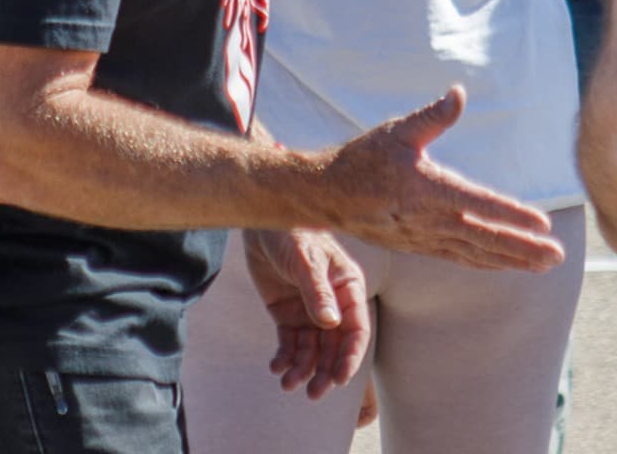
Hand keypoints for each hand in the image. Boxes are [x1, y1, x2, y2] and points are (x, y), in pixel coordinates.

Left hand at [244, 228, 369, 399]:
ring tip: (287, 384)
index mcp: (348, 288)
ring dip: (303, 369)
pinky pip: (290, 343)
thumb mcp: (305, 260)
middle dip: (325, 372)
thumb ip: (317, 291)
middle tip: (313, 394)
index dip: (349, 356)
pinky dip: (285, 357)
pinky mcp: (287, 314)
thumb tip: (330, 324)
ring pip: (312, 350)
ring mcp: (310, 311)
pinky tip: (276, 367)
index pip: (356, 330)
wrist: (261, 222)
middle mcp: (333, 304)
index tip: (339, 379)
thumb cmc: (291, 233)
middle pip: (334, 347)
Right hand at [315, 87, 564, 271]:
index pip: (478, 204)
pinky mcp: (421, 246)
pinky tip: (508, 266)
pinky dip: (488, 264)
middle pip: (485, 238)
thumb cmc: (362, 158)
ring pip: (477, 254)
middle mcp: (430, 220)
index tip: (542, 223)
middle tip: (558, 255)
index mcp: (427, 190)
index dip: (512, 215)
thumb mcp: (396, 130)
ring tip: (545, 265)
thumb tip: (459, 93)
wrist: (327, 196)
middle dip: (524, 248)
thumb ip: (432, 116)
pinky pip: (461, 259)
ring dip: (514, 260)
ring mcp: (426, 238)